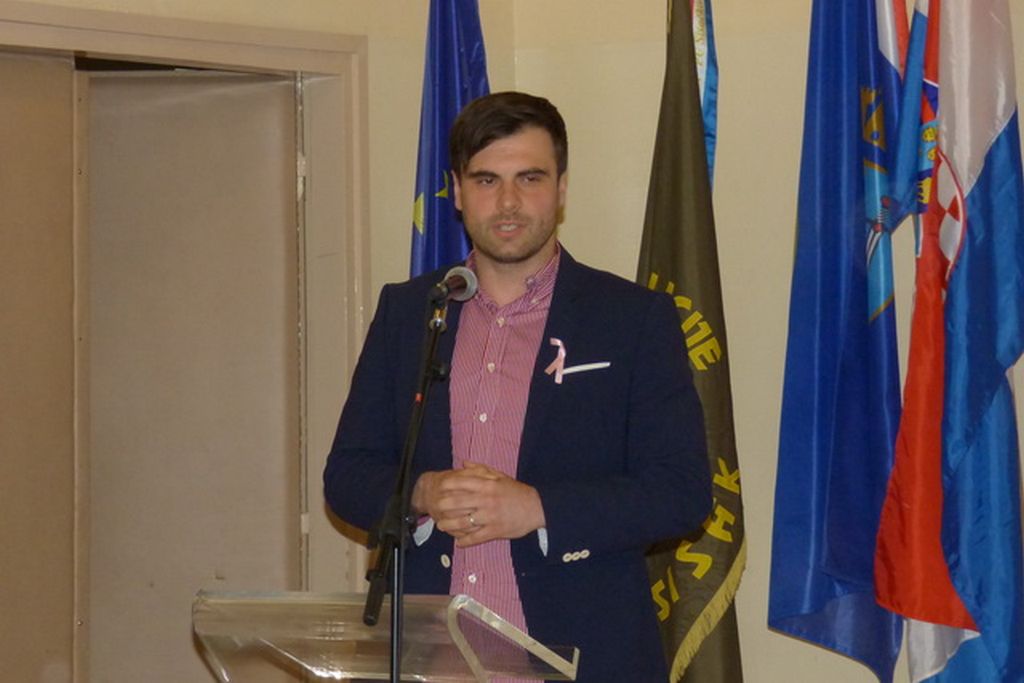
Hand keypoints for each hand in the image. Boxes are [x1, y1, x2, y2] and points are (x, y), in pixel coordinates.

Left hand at [411, 462, 545, 546]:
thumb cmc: (517, 491)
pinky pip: (476, 537)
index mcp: (487, 485)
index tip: (438, 487)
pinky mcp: (495, 531)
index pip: (462, 483)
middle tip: (435, 508)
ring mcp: (490, 517)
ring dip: (449, 525)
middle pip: (458, 503)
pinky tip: (458, 542)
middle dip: (443, 506)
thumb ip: (480, 470)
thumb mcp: (500, 476)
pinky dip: (465, 541)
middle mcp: (487, 500)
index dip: (447, 485)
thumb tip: (463, 463)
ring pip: (464, 522)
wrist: (537, 507)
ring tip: (441, 526)